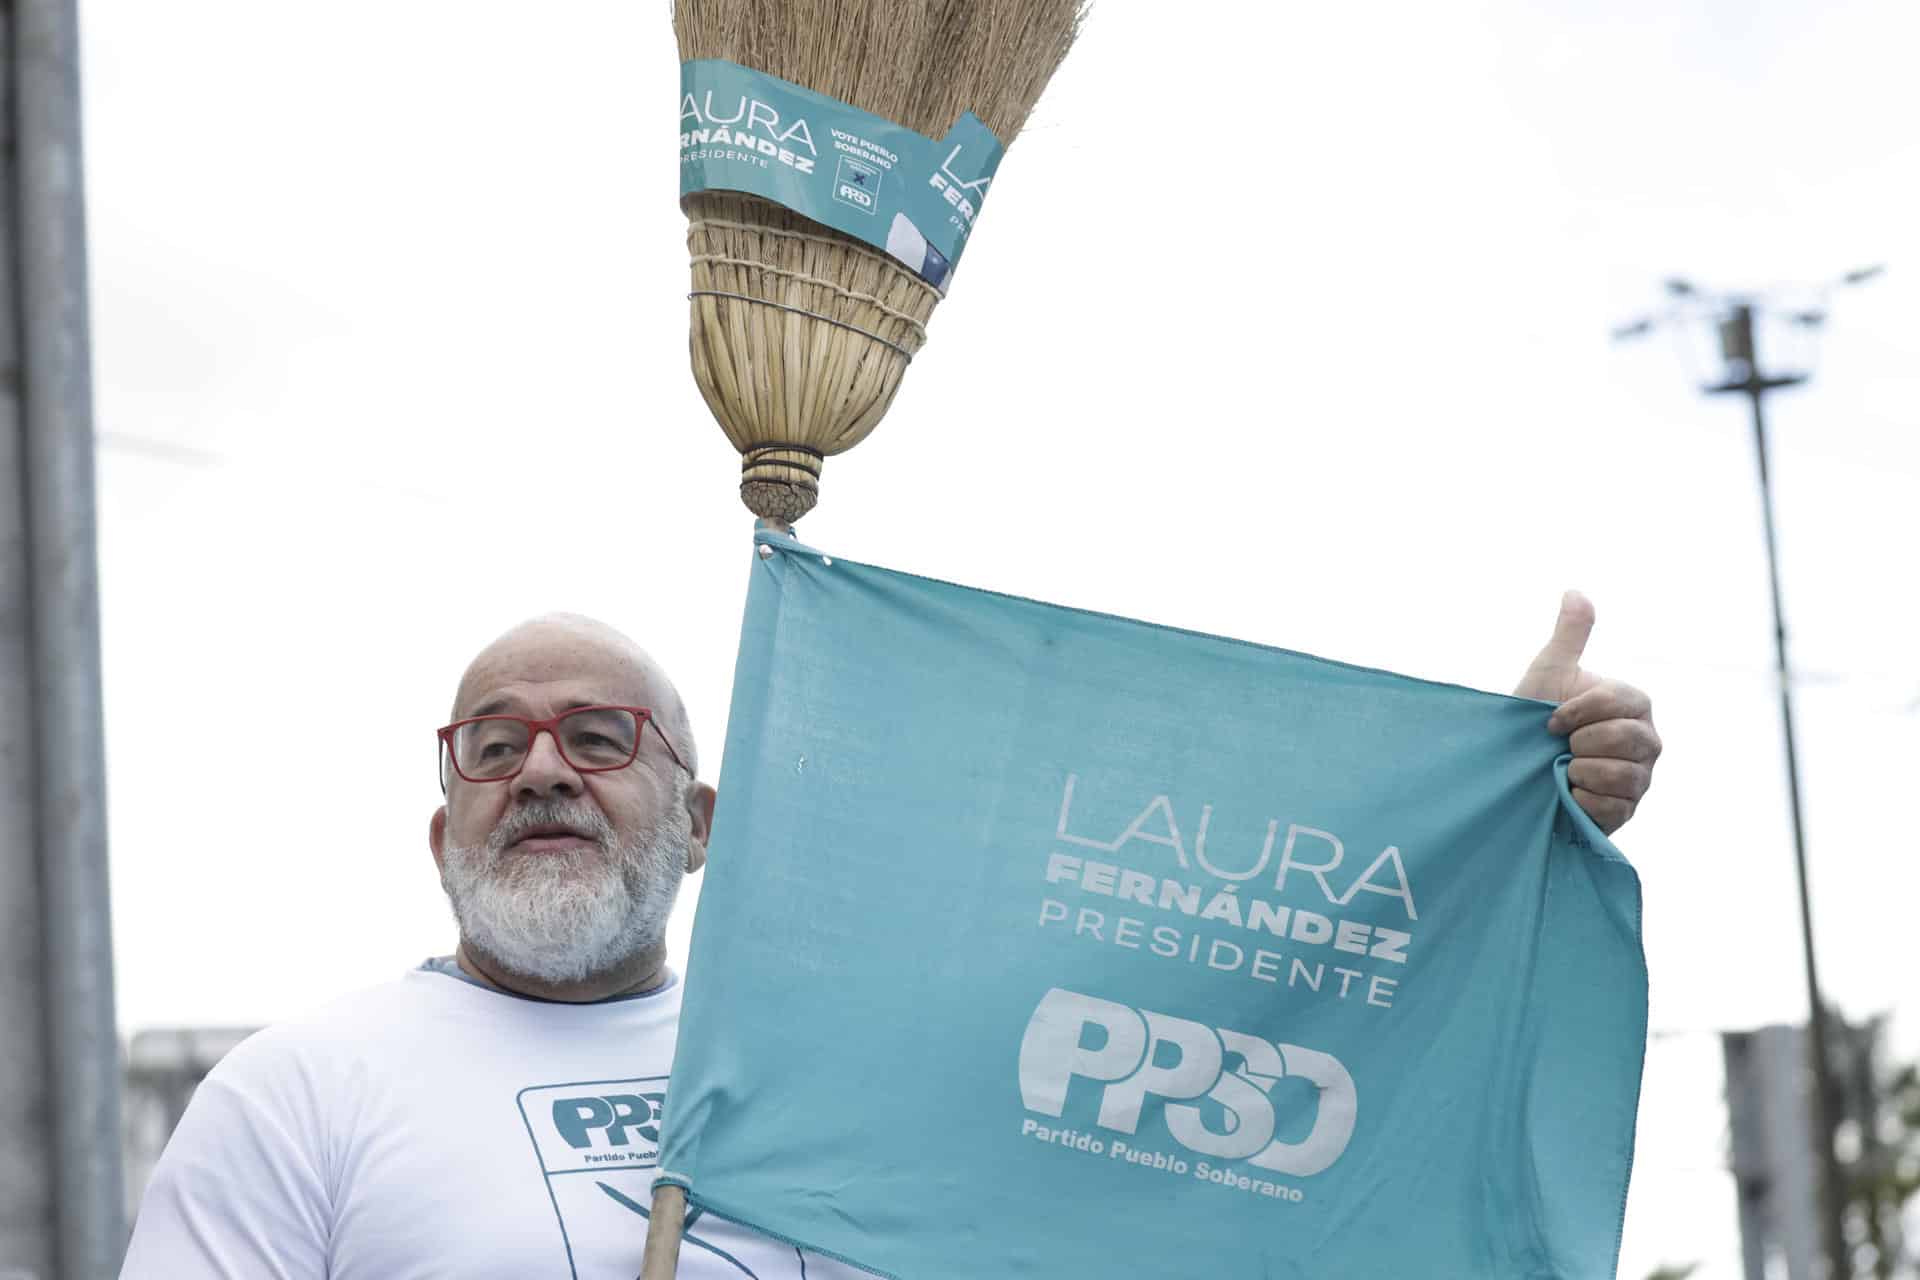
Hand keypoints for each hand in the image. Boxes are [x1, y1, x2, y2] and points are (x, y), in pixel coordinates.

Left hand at [1512, 591, 1661, 835]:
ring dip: (1581, 772)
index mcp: (1634, 703)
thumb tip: (1575, 592)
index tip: (1549, 721)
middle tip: (1560, 747)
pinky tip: (1568, 794)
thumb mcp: (1550, 671)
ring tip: (1563, 769)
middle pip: (1625, 739)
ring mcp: (1641, 778)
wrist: (1516, 768)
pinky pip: (1615, 808)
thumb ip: (1569, 634)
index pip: (1617, 703)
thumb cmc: (1534, 716)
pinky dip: (1584, 801)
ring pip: (1623, 774)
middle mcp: (1648, 740)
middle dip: (1580, 742)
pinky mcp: (1627, 811)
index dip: (1577, 712)